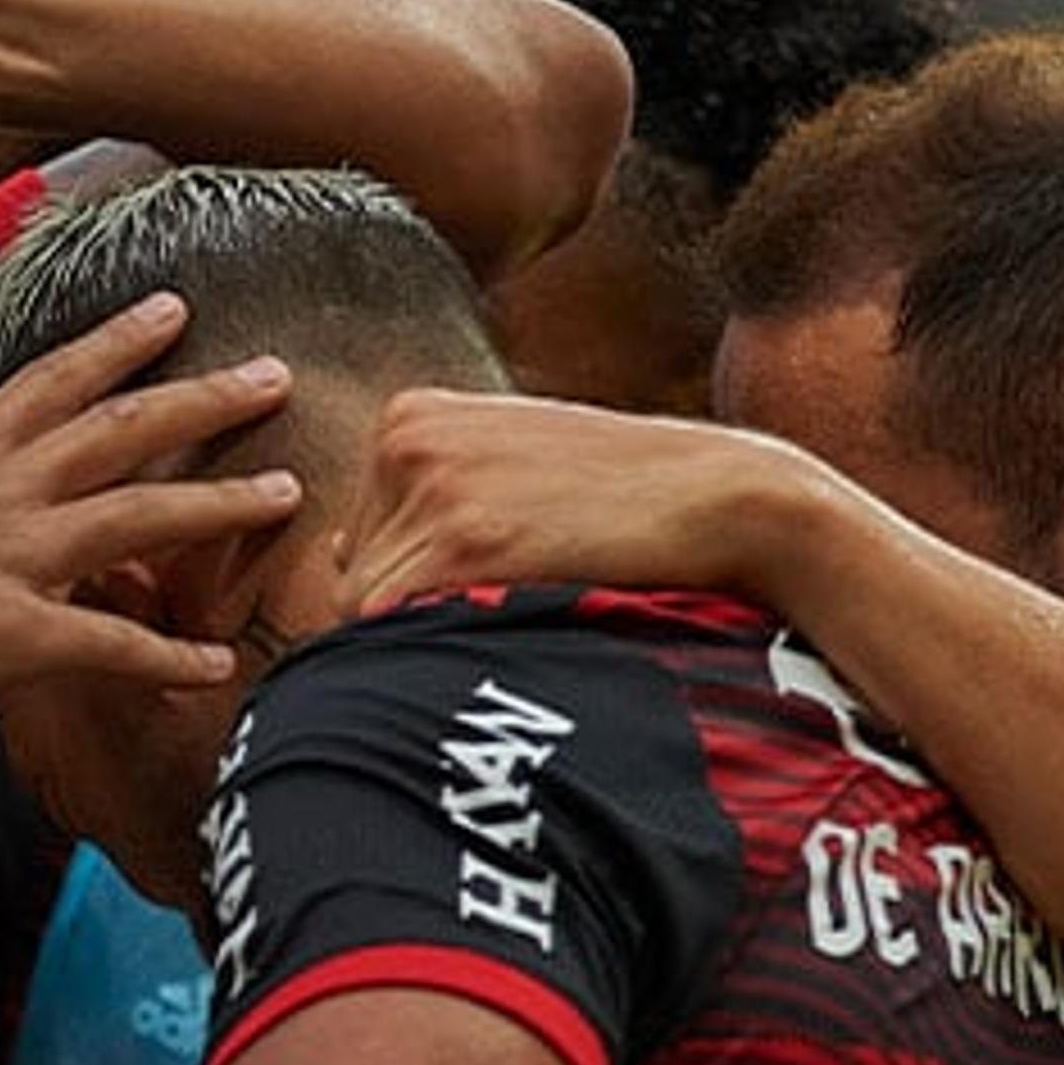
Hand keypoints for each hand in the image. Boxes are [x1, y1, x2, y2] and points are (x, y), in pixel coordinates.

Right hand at [0, 291, 300, 732]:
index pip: (51, 380)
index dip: (116, 342)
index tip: (171, 307)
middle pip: (120, 427)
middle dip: (204, 397)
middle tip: (274, 372)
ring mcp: (5, 556)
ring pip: (138, 514)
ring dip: (220, 504)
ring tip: (287, 494)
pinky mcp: (6, 631)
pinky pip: (109, 641)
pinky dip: (168, 654)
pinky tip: (217, 664)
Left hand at [333, 386, 823, 618]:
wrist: (720, 494)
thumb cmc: (618, 492)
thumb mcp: (508, 461)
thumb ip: (428, 494)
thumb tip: (343, 558)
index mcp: (409, 416)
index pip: (359, 534)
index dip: (416, 580)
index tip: (492, 584)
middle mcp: (405, 440)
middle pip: (355, 571)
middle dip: (414, 609)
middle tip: (505, 607)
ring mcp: (432, 488)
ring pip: (367, 607)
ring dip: (428, 635)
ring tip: (511, 615)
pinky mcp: (463, 541)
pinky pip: (394, 626)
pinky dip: (437, 648)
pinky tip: (510, 628)